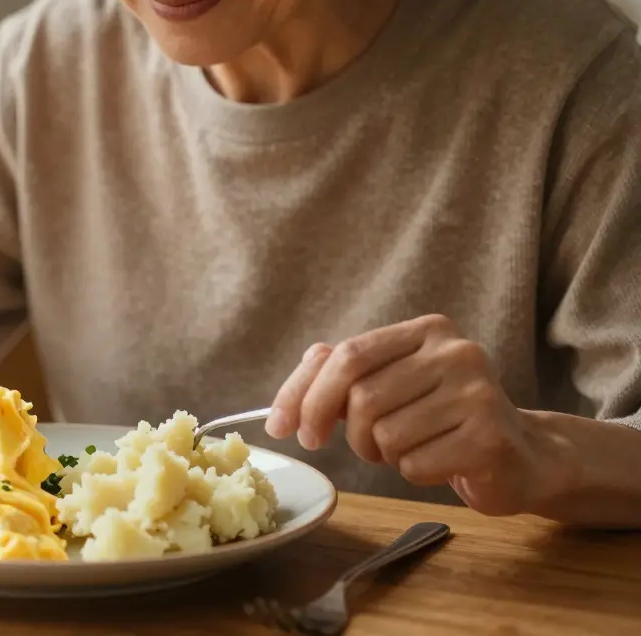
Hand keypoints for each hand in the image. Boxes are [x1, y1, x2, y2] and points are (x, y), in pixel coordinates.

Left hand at [265, 314, 556, 515]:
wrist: (521, 455)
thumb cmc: (441, 419)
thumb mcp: (390, 385)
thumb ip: (336, 378)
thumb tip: (282, 412)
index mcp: (426, 331)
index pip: (346, 355)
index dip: (306, 394)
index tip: (285, 427)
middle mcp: (456, 352)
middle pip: (361, 398)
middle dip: (350, 433)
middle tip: (362, 446)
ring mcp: (477, 393)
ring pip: (385, 434)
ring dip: (384, 454)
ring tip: (413, 447)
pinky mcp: (488, 438)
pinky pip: (413, 464)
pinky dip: (413, 471)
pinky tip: (440, 462)